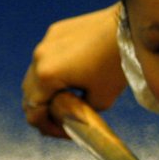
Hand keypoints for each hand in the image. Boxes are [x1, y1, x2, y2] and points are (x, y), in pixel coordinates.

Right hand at [21, 4, 127, 136]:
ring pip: (35, 74)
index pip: (34, 111)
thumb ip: (80, 113)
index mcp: (47, 76)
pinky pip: (47, 56)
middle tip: (64, 119)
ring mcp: (46, 41)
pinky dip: (54, 71)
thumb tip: (71, 117)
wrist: (129, 28)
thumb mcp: (101, 100)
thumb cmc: (116, 64)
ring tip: (68, 98)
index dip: (47, 127)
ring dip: (47, 90)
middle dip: (45, 109)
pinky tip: (74, 74)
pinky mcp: (56, 31)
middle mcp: (39, 57)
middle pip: (30, 93)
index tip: (64, 132)